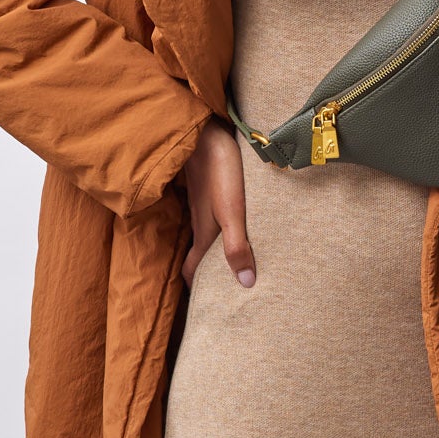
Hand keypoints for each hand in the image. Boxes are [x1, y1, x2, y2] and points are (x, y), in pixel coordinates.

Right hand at [177, 116, 255, 288]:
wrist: (205, 132)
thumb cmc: (220, 172)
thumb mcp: (232, 212)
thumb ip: (237, 246)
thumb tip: (245, 283)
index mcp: (204, 232)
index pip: (192, 268)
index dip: (197, 287)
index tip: (205, 305)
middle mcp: (199, 221)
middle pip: (199, 253)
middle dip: (206, 272)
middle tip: (222, 288)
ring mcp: (202, 204)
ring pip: (204, 234)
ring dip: (213, 250)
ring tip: (231, 262)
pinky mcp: (208, 188)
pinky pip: (209, 216)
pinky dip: (217, 228)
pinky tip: (233, 226)